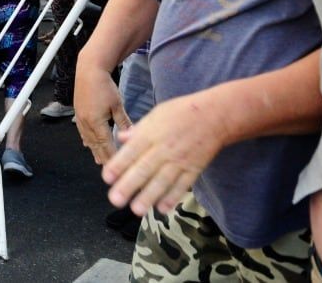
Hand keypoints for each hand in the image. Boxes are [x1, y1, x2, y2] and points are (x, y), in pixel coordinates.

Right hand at [73, 62, 131, 164]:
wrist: (88, 70)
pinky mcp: (78, 113)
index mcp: (96, 122)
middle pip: (96, 145)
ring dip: (95, 151)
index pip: (105, 145)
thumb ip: (123, 121)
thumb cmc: (104, 85)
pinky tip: (88, 145)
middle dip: (103, 157)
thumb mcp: (117, 104)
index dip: (112, 157)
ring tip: (100, 161)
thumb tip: (131, 135)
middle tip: (110, 170)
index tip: (118, 166)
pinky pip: (83, 132)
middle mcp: (86, 123)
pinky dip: (88, 140)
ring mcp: (80, 119)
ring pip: (88, 140)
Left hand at [102, 93, 226, 216]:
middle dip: (129, 185)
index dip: (119, 165)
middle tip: (115, 200)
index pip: (132, 151)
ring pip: (162, 181)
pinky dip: (173, 197)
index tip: (106, 178)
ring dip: (149, 196)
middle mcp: (164, 148)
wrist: (215, 116)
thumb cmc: (182, 112)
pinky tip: (162, 208)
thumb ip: (138, 130)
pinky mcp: (194, 169)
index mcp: (151, 133)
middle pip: (145, 168)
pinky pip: (182, 185)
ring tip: (136, 210)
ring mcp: (180, 160)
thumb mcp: (156, 114)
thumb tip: (120, 138)